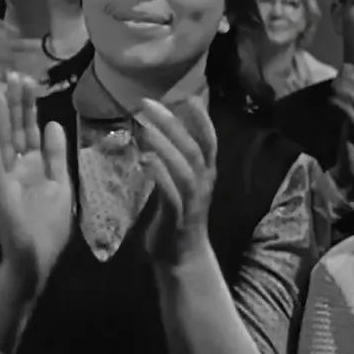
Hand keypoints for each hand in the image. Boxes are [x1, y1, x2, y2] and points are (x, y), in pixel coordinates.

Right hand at [0, 72, 73, 295]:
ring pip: (6, 140)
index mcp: (38, 166)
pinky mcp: (2, 189)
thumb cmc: (50, 226)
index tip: (28, 82)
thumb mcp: (60, 184)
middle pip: (19, 129)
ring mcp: (10, 176)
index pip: (33, 130)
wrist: (38, 257)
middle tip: (13, 75)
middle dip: (17, 103)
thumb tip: (53, 123)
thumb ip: (56, 155)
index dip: (30, 107)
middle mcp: (22, 167)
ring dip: (1, 116)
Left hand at [138, 96, 217, 264]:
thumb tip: (156, 131)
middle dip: (172, 124)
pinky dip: (160, 175)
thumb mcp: (179, 184)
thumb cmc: (177, 217)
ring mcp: (192, 201)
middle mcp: (203, 184)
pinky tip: (145, 160)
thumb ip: (173, 161)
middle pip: (193, 149)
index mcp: (205, 174)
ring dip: (165, 146)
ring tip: (144, 128)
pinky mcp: (178, 218)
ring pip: (185, 169)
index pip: (209, 140)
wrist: (181, 258)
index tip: (188, 95)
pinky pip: (171, 194)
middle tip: (148, 104)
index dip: (201, 118)